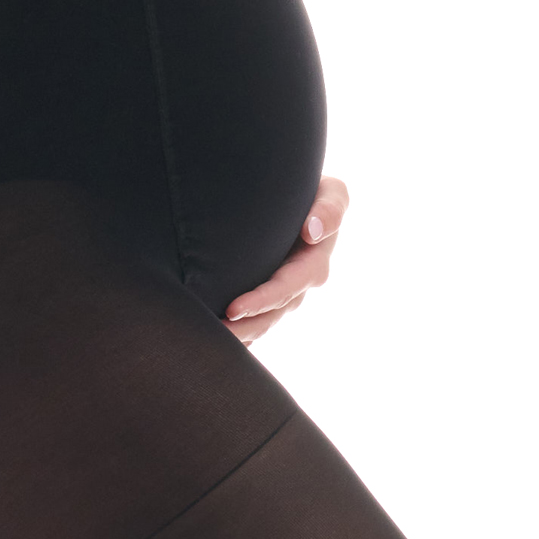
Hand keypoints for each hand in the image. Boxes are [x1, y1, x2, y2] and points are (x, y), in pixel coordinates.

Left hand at [226, 175, 348, 347]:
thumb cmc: (316, 194)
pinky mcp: (266, 299)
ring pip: (259, 325)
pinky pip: (252, 323)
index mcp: (312, 266)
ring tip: (205, 343)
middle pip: (269, 317)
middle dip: (243, 328)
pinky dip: (237, 336)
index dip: (260, 301)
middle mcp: (297, 288)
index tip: (232, 308)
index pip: (285, 289)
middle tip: (210, 333)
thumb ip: (330, 209)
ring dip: (237, 336)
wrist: (301, 202)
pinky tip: (212, 344)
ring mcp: (282, 298)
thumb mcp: (333, 194)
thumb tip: (311, 232)